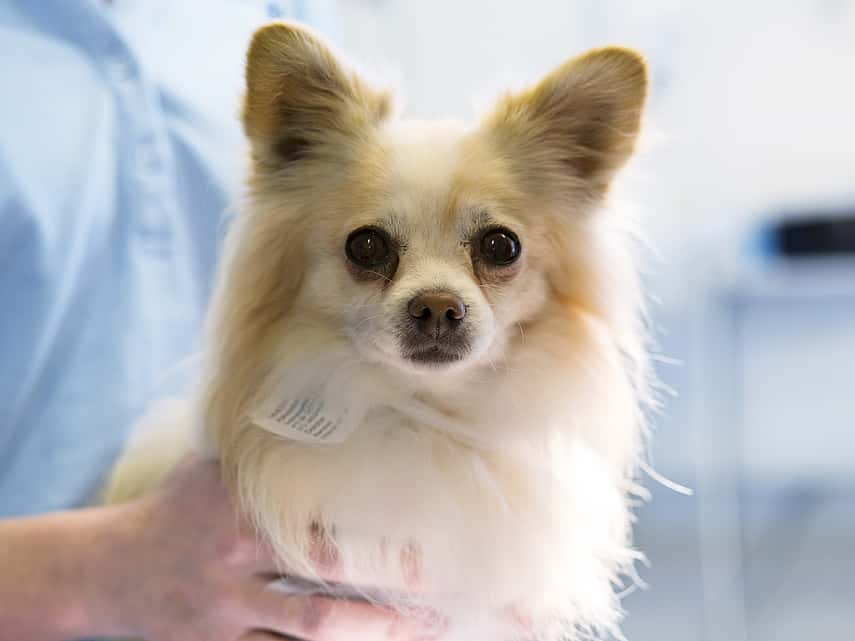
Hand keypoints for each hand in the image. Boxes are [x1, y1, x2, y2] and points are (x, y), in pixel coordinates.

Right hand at [86, 456, 441, 640]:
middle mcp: (236, 551)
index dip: (377, 515)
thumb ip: (264, 444)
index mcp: (242, 498)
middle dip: (390, 577)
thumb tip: (327, 402)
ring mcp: (226, 605)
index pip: (321, 504)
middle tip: (444, 581)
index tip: (429, 519)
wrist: (104, 571)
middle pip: (326, 566)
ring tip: (425, 626)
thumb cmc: (174, 507)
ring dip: (372, 627)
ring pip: (310, 622)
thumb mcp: (212, 465)